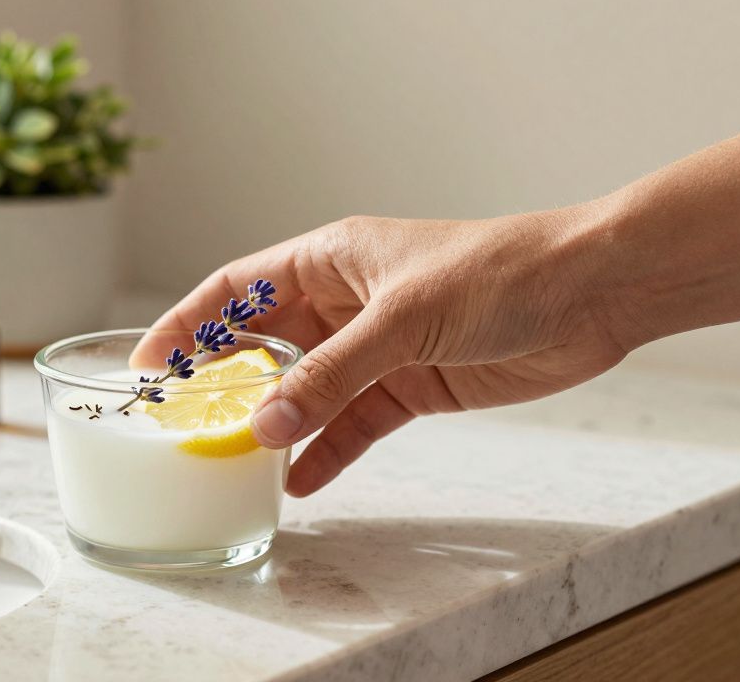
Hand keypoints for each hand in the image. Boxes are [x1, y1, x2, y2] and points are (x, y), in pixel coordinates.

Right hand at [146, 211, 630, 496]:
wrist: (591, 294)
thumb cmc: (499, 273)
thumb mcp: (401, 320)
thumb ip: (330, 375)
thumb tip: (265, 423)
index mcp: (330, 259)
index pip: (237, 289)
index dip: (187, 323)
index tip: (148, 364)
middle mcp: (345, 301)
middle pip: (264, 343)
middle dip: (224, 382)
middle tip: (180, 424)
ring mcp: (377, 346)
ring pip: (306, 390)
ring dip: (275, 423)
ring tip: (234, 462)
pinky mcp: (412, 384)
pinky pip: (354, 422)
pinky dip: (328, 449)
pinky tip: (301, 480)